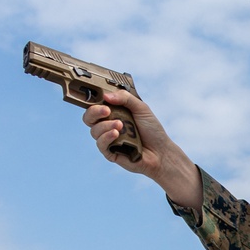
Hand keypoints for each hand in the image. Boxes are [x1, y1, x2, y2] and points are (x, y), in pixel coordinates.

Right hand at [82, 90, 202, 213]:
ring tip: (120, 125)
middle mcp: (108, 125)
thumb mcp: (141, 108)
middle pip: (88, 118)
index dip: (93, 101)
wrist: (161, 152)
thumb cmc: (152, 130)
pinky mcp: (110, 153)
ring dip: (105, 126)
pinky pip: (101, 144)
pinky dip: (106, 137)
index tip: (100, 98)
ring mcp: (108, 139)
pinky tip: (116, 134)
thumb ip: (125, 98)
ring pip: (94, 131)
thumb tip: (106, 96)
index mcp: (113, 113)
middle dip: (94, 112)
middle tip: (106, 110)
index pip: (96, 105)